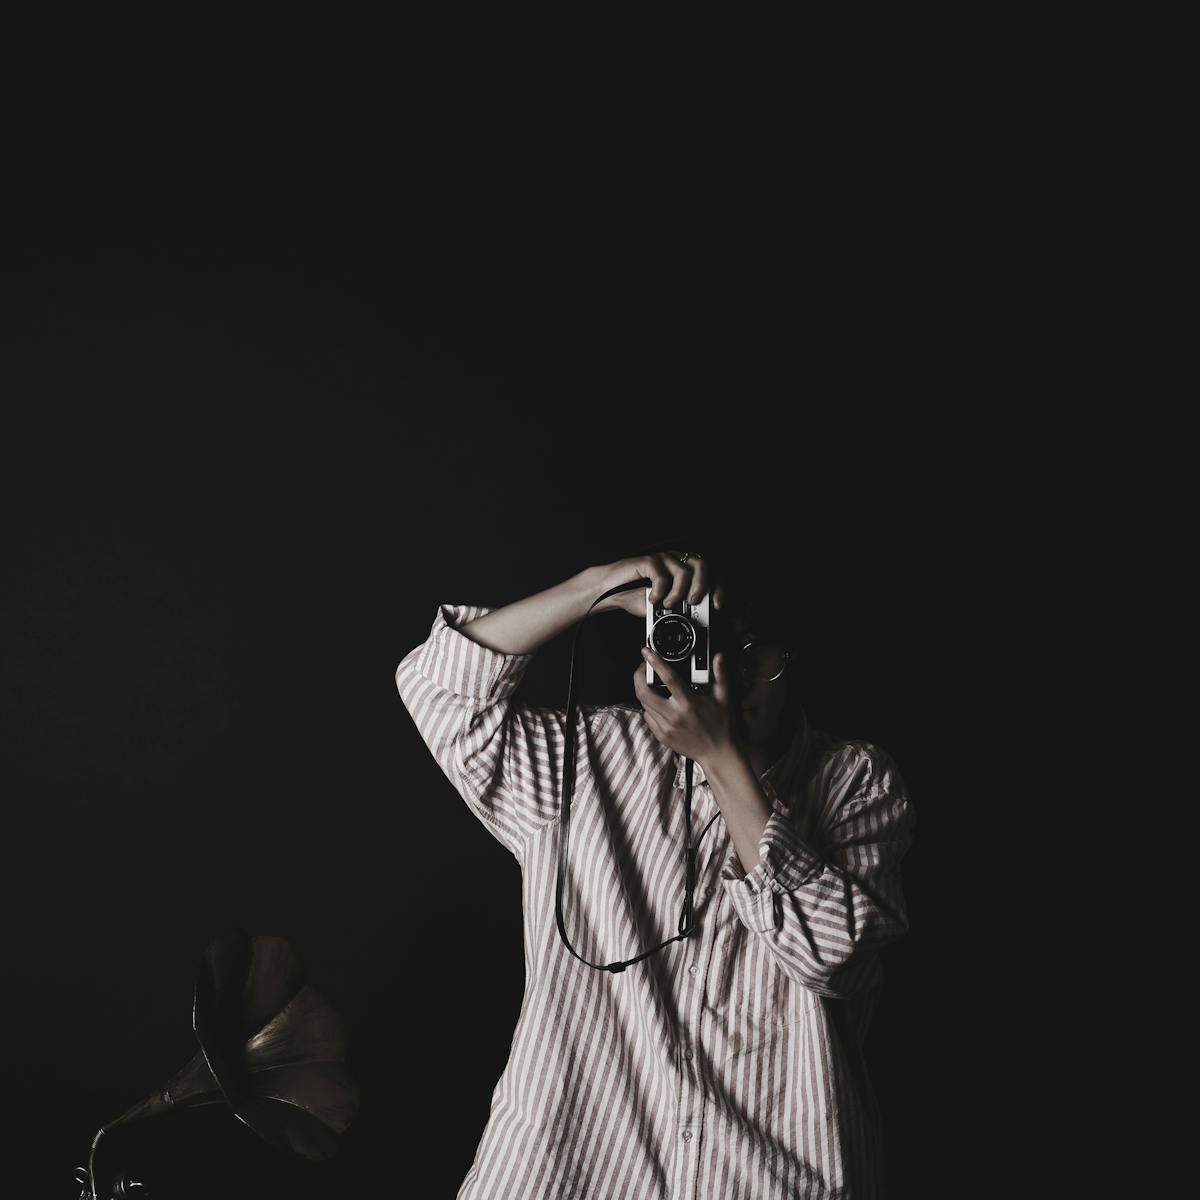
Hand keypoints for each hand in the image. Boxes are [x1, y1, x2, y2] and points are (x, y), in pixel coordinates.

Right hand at [588, 551, 725, 617]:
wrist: (611, 592)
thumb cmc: (637, 598)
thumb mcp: (662, 609)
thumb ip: (679, 611)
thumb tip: (696, 622)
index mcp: (684, 571)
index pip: (709, 574)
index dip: (718, 587)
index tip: (718, 605)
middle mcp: (676, 561)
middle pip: (702, 565)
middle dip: (702, 586)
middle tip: (694, 602)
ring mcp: (663, 559)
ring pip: (684, 570)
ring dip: (679, 592)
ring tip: (668, 605)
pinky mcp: (647, 561)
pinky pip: (661, 574)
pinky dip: (659, 590)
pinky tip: (652, 599)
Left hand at [632, 644, 736, 767]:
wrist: (717, 753)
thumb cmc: (721, 726)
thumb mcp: (723, 698)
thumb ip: (720, 675)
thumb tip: (718, 657)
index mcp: (688, 703)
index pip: (667, 677)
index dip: (655, 662)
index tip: (647, 652)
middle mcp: (674, 715)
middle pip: (644, 692)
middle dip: (638, 677)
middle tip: (642, 669)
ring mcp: (666, 727)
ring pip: (644, 704)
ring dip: (643, 691)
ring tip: (650, 684)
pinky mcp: (662, 736)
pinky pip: (648, 717)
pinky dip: (648, 708)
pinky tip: (657, 703)